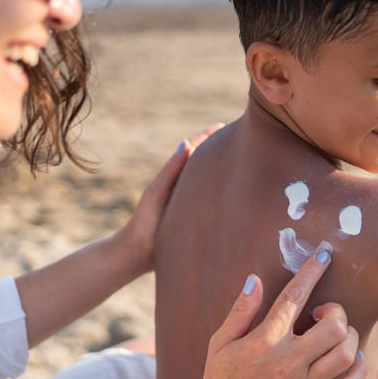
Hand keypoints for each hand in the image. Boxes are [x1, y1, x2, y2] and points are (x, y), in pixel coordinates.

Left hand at [117, 123, 224, 272]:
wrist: (137, 252)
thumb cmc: (145, 221)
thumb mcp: (157, 192)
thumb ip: (171, 170)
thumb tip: (185, 142)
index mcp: (174, 177)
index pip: (193, 150)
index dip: (207, 137)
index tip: (223, 125)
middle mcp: (182, 187)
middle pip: (203, 163)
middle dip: (218, 151)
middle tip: (239, 139)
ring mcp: (187, 203)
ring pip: (207, 182)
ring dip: (220, 171)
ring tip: (240, 163)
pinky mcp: (191, 219)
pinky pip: (210, 201)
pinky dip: (220, 193)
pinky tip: (231, 196)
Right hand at [191, 249, 365, 378]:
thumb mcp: (220, 344)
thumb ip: (241, 311)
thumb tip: (256, 280)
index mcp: (265, 343)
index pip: (294, 297)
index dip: (312, 271)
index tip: (324, 255)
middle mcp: (289, 363)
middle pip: (333, 326)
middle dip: (336, 311)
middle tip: (323, 314)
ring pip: (346, 354)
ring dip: (348, 337)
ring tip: (335, 335)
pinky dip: (358, 369)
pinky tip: (349, 360)